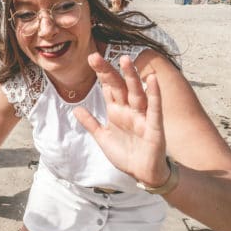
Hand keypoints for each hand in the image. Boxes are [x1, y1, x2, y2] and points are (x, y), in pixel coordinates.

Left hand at [73, 53, 168, 186]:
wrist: (142, 173)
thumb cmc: (126, 154)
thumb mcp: (103, 138)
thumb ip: (91, 123)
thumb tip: (76, 109)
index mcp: (116, 111)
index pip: (108, 88)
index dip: (100, 74)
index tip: (91, 58)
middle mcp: (129, 110)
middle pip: (118, 86)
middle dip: (108, 72)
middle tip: (95, 57)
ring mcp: (142, 116)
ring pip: (136, 92)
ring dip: (131, 76)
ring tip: (125, 60)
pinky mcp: (154, 126)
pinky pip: (155, 108)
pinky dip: (154, 94)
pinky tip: (152, 80)